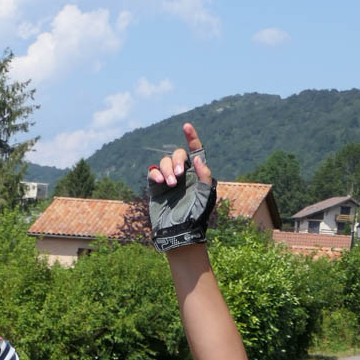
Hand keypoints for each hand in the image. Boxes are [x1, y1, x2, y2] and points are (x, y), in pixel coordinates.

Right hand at [147, 122, 216, 251]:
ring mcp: (168, 180)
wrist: (179, 233)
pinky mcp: (156, 187)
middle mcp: (182, 174)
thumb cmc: (196, 216)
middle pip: (177, 154)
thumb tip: (196, 158)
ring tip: (171, 184)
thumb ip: (204, 175)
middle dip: (176, 161)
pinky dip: (155, 174)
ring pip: (164, 162)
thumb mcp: (206, 196)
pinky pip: (153, 172)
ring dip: (167, 170)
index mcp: (196, 173)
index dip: (191, 137)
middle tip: (179, 177)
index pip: (195, 151)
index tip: (186, 126)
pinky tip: (160, 182)